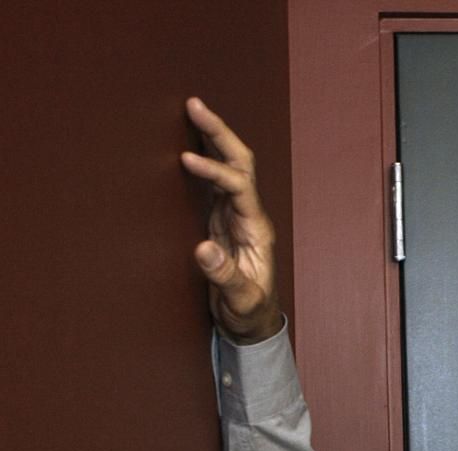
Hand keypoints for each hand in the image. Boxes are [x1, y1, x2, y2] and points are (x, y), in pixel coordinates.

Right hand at [181, 97, 283, 343]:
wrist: (254, 321)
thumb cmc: (250, 312)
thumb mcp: (240, 300)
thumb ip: (225, 277)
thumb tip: (203, 249)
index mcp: (256, 230)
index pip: (239, 187)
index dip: (214, 170)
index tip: (186, 160)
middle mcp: (249, 215)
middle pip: (240, 164)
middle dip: (220, 134)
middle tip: (195, 105)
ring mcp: (236, 216)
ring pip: (228, 167)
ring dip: (212, 138)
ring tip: (190, 110)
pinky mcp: (222, 221)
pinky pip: (214, 182)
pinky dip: (202, 160)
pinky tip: (185, 144)